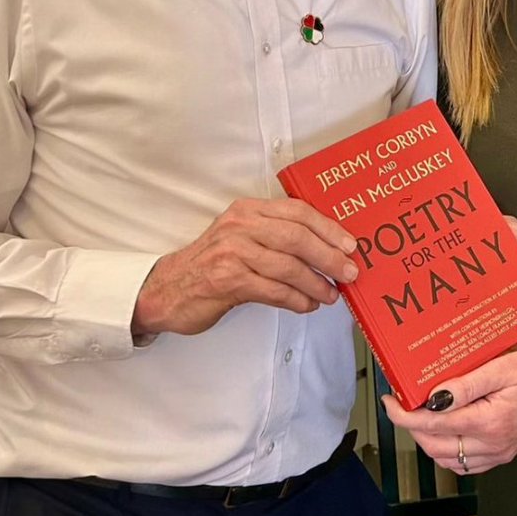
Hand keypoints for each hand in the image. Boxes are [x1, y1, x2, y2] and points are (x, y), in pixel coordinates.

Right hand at [132, 198, 358, 335]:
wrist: (166, 289)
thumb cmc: (211, 264)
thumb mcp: (241, 237)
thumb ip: (275, 235)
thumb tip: (325, 249)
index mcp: (248, 210)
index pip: (297, 212)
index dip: (328, 228)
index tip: (350, 244)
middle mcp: (240, 225)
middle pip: (296, 237)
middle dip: (328, 256)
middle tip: (349, 272)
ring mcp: (232, 252)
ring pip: (286, 266)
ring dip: (315, 283)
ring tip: (331, 295)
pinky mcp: (226, 280)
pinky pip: (271, 290)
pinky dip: (294, 299)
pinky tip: (306, 305)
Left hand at [382, 348, 516, 474]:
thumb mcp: (502, 367)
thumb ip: (466, 384)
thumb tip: (434, 397)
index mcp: (490, 421)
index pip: (434, 425)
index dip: (405, 415)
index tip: (390, 402)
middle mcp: (492, 444)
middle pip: (435, 446)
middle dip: (412, 427)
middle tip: (403, 403)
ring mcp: (498, 452)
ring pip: (447, 459)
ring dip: (428, 440)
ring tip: (421, 414)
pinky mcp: (502, 453)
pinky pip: (465, 464)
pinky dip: (447, 451)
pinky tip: (445, 430)